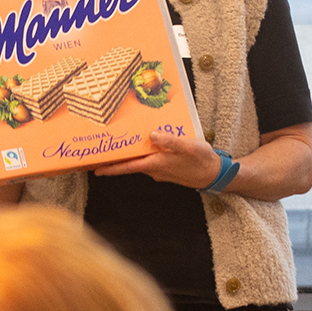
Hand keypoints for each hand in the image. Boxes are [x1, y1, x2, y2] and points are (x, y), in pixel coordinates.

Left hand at [90, 129, 224, 189]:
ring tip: (117, 148)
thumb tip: (152, 135)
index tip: (96, 170)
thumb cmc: (203, 160)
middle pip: (130, 166)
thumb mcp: (189, 146)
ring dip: (129, 158)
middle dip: (115, 162)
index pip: (129, 167)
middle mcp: (155, 170)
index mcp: (157, 164)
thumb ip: (170, 140)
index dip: (112, 169)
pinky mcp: (166, 170)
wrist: (215, 175)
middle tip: (100, 155)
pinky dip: (142, 157)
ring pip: (140, 164)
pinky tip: (143, 147)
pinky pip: (149, 163)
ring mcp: (160, 171)